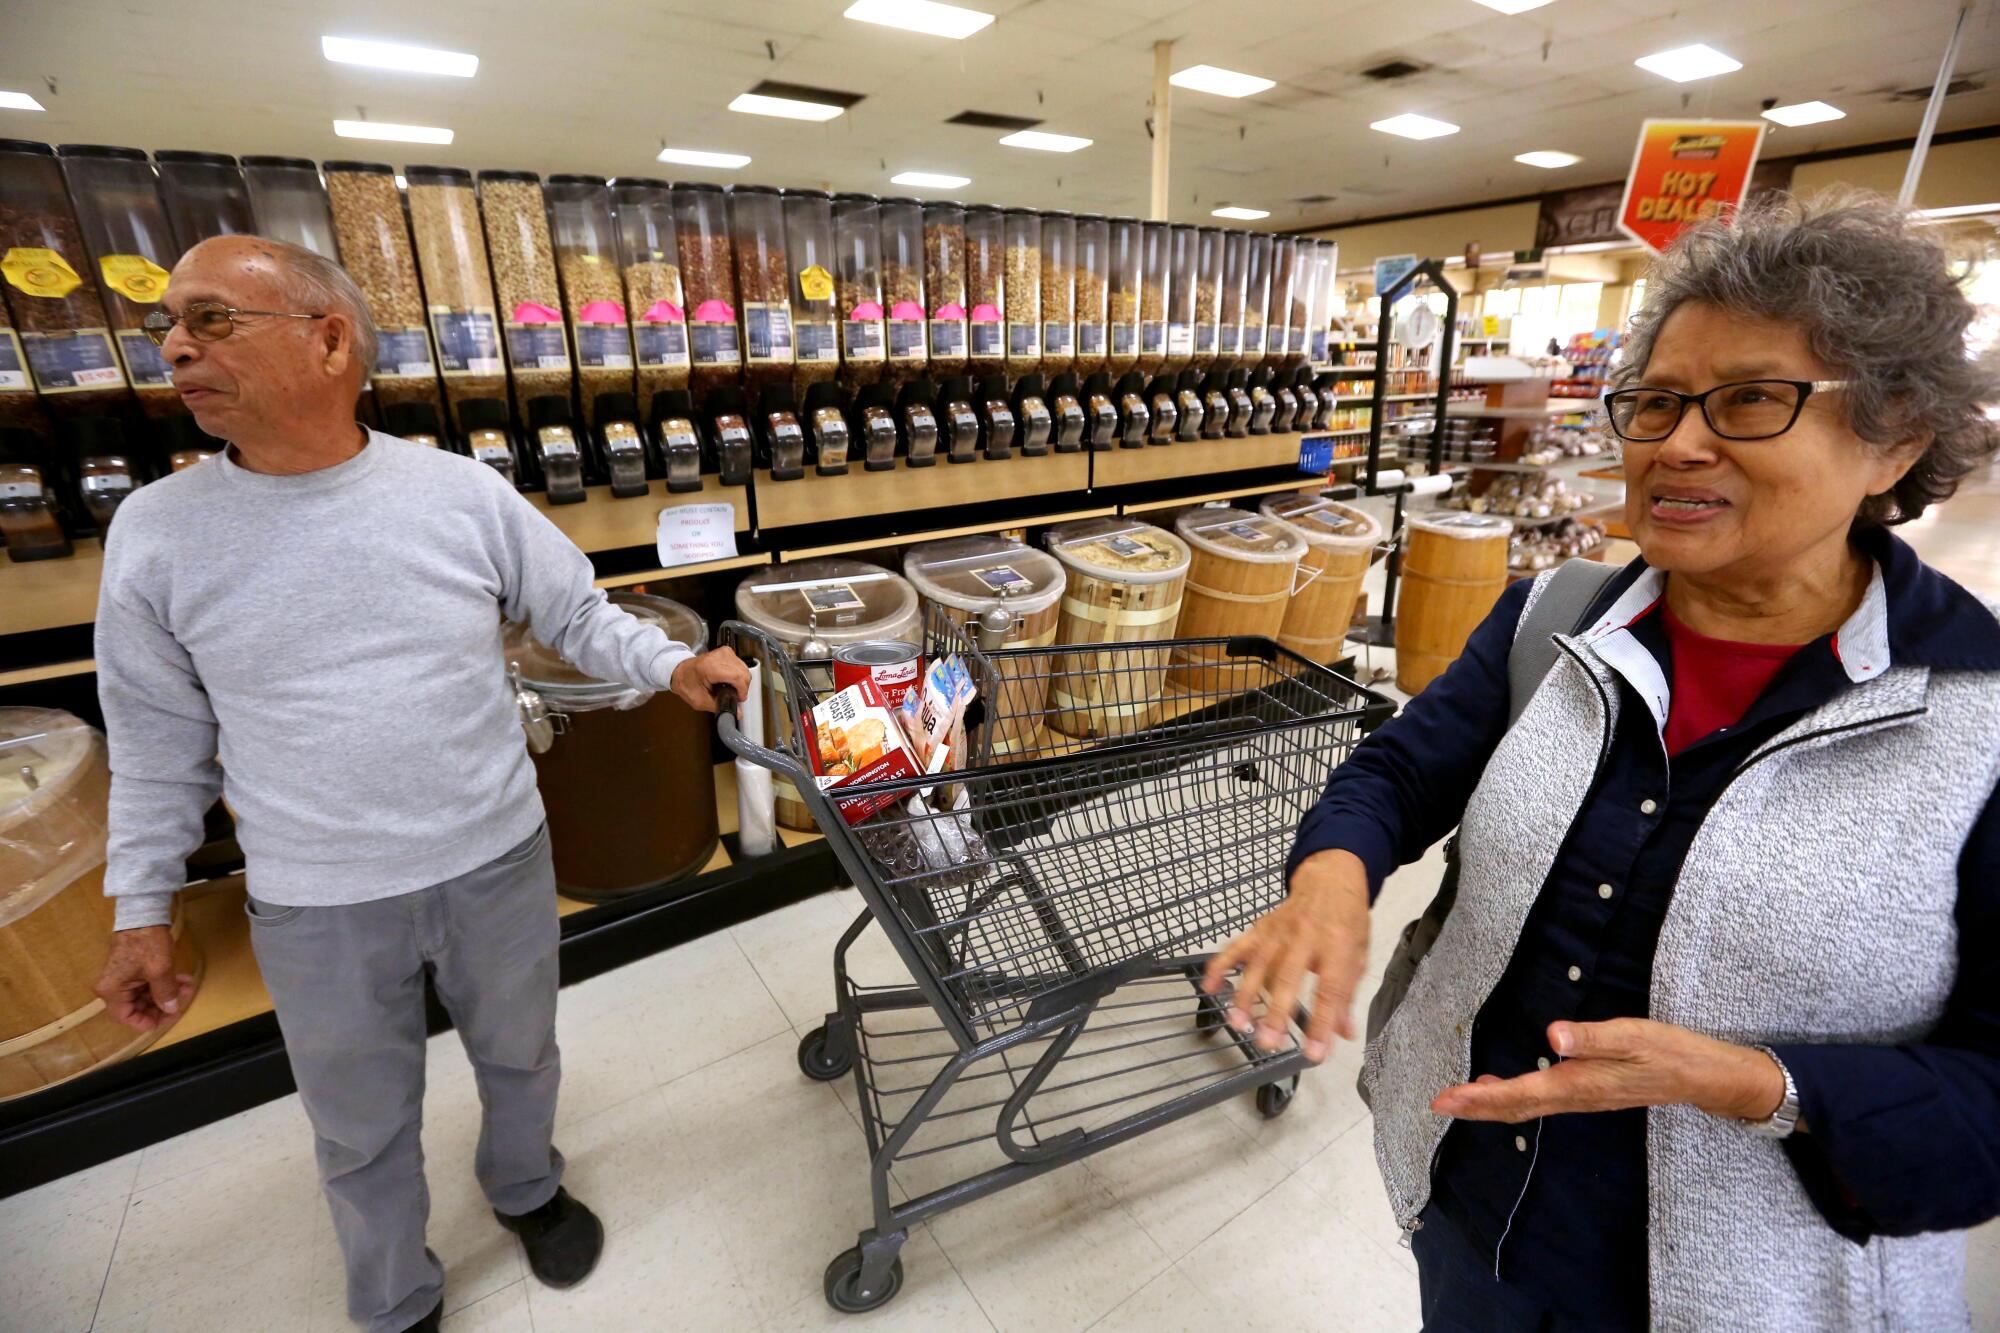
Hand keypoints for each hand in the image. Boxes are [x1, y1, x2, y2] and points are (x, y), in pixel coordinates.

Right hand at [95, 926, 194, 1030]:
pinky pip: (148, 983)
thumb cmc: (147, 942)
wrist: (143, 914)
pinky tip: (183, 979)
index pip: (126, 1017)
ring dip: (167, 993)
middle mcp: (113, 987)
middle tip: (183, 1001)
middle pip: (137, 1007)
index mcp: (112, 990)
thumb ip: (165, 992)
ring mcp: (123, 977)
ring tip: (187, 987)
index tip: (168, 1018)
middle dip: (162, 1005)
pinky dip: (165, 983)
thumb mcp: (159, 970)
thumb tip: (171, 1010)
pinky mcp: (133, 969)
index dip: (147, 1021)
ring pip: (146, 995)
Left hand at [671, 647, 751, 713]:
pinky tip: (730, 680)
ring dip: (741, 682)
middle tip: (733, 696)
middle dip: (742, 688)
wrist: (680, 671)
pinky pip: (741, 665)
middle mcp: (719, 657)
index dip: (742, 690)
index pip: (737, 676)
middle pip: (744, 673)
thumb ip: (719, 707)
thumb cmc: (686, 683)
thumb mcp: (699, 701)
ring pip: (745, 669)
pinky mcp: (727, 652)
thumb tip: (737, 713)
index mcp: (710, 667)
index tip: (738, 698)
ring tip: (730, 688)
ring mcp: (724, 652)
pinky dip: (739, 675)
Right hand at [1200, 849, 1370, 1062]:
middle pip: (1288, 977)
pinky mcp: (1260, 928)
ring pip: (1257, 965)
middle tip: (1268, 1044)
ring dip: (1245, 996)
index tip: (1314, 1054)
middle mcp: (1306, 937)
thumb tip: (1343, 1034)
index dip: (1322, 1023)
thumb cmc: (1347, 921)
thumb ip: (1348, 995)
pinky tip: (1210, 987)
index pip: (1330, 989)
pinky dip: (1220, 966)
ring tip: (1238, 1025)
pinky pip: (1237, 947)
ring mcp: (1279, 931)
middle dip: (1276, 1013)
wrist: (1329, 879)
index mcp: (1338, 945)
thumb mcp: (1359, 955)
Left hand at [1430, 1018, 1789, 1124]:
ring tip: (1459, 1098)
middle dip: (1474, 1106)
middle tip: (1438, 1104)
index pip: (1519, 1094)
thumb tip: (1553, 1036)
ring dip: (1490, 1103)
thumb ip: (1593, 1037)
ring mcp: (1582, 1097)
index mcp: (1580, 1084)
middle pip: (1515, 1106)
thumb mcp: (1633, 1036)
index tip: (1445, 1100)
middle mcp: (1575, 1097)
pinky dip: (1513, 1095)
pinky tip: (1500, 1086)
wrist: (1703, 1076)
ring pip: (1526, 1105)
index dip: (1479, 1098)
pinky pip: (1541, 1099)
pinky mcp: (1589, 1091)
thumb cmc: (1669, 1053)